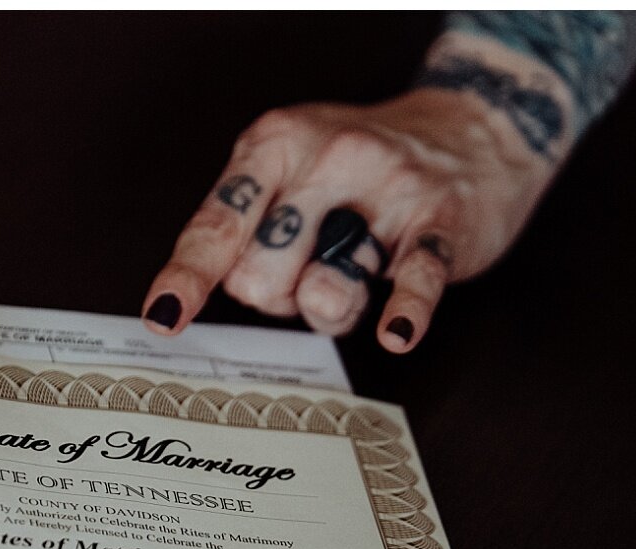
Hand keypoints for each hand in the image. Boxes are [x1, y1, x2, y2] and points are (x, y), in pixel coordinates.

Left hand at [142, 54, 563, 351]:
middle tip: (308, 269)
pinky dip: (403, 311)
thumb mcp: (289, 174)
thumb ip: (249, 234)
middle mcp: (327, 158)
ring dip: (333, 306)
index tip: (164, 318)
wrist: (471, 129)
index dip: (189, 277)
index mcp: (275, 145)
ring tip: (354, 274)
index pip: (217, 224)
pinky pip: (414, 280)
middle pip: (262, 275)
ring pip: (327, 288)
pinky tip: (395, 332)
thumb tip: (199, 305)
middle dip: (275, 295)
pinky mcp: (441, 219)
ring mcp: (388, 187)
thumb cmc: (360, 170)